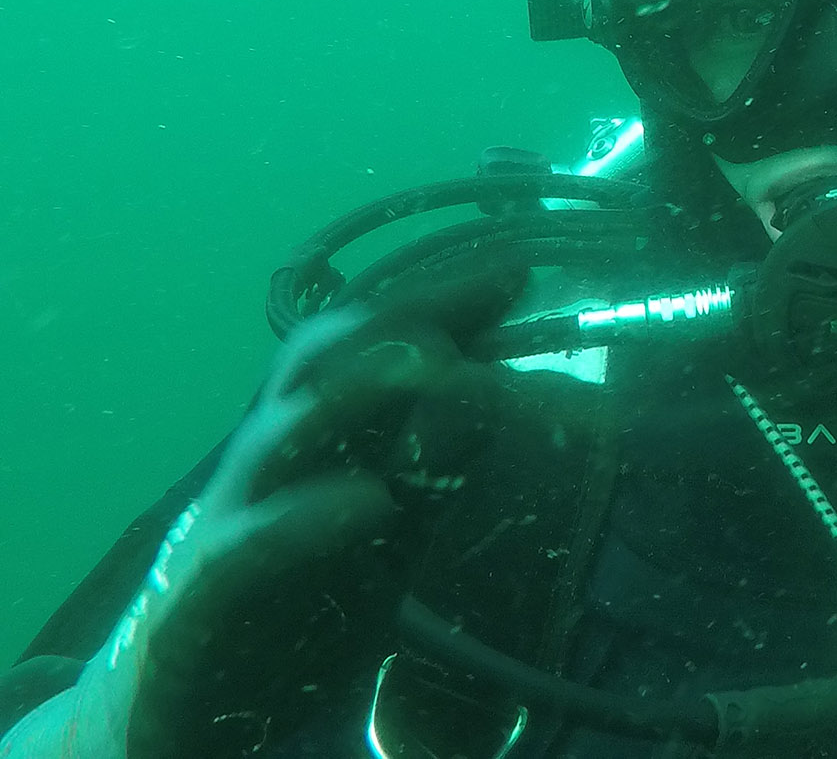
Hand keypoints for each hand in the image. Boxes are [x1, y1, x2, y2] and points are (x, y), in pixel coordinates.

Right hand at [115, 269, 522, 757]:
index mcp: (312, 444)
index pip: (368, 349)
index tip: (513, 273)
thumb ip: (433, 467)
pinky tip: (371, 500)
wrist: (171, 716)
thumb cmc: (288, 608)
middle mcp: (266, 467)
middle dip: (399, 318)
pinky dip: (306, 518)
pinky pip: (248, 550)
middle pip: (318, 365)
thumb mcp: (385, 532)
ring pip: (279, 435)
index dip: (437, 304)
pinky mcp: (198, 602)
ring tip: (435, 360)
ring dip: (356, 390)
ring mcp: (224, 527)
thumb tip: (492, 390)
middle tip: (482, 295)